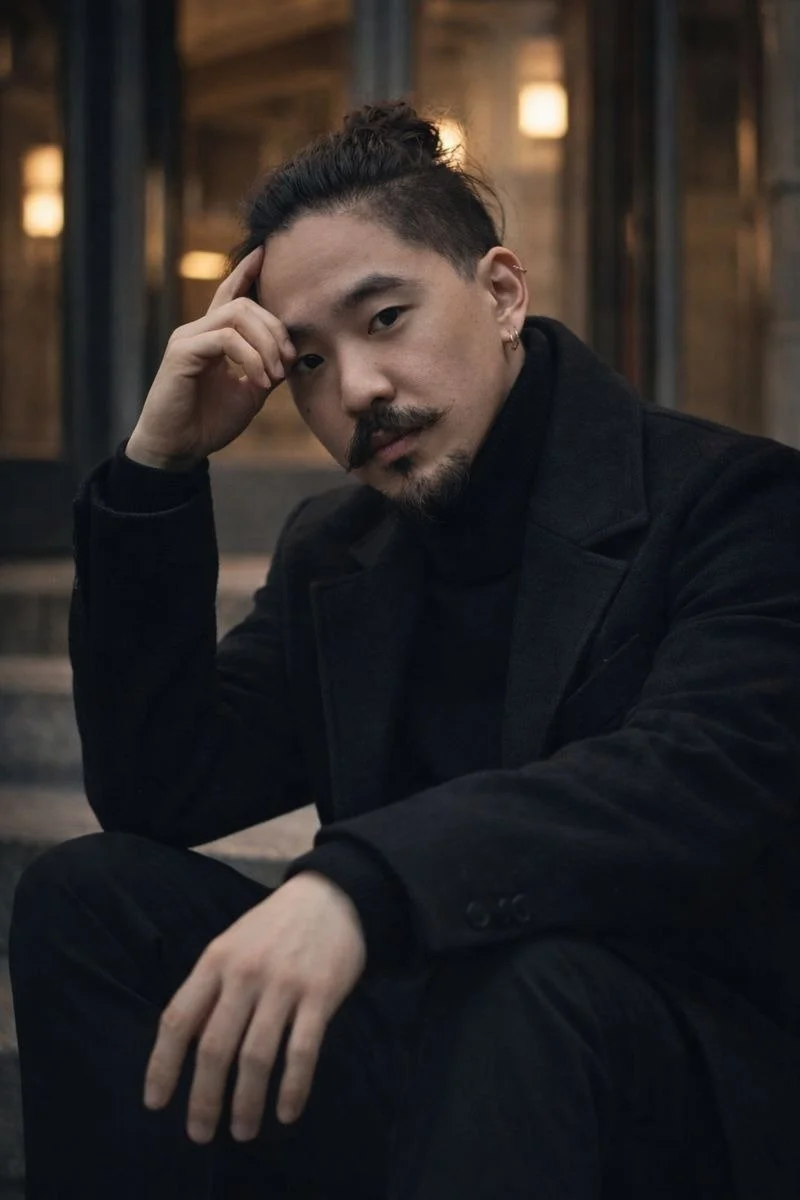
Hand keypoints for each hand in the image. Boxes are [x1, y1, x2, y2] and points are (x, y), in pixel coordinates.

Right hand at [127, 246, 296, 468]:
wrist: (178, 449)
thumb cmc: (209, 423)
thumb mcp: (249, 394)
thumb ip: (266, 368)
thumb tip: (291, 354)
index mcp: (212, 337)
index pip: (229, 294)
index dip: (246, 272)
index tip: (264, 252)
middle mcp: (197, 331)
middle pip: (245, 304)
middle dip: (275, 330)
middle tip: (287, 363)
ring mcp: (188, 339)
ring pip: (237, 316)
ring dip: (266, 344)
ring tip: (273, 376)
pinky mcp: (182, 353)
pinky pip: (226, 339)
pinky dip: (250, 358)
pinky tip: (258, 380)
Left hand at [142, 871, 366, 1142]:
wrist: (332, 895)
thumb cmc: (273, 927)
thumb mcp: (231, 945)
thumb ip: (209, 989)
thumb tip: (186, 1047)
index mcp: (215, 960)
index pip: (177, 1020)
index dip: (162, 1066)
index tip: (156, 1103)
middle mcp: (244, 973)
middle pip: (214, 1047)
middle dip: (204, 1099)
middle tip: (200, 1134)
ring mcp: (284, 984)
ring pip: (256, 1057)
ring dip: (247, 1103)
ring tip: (243, 1131)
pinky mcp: (320, 994)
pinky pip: (302, 1051)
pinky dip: (293, 1088)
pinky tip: (286, 1113)